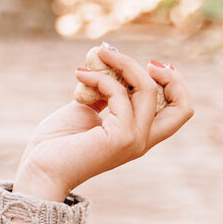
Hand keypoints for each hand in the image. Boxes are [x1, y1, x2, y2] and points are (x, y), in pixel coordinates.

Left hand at [11, 44, 193, 201]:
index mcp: (138, 135)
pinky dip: (100, 78)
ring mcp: (134, 140)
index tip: (152, 65)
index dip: (175, 85)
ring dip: (124, 64)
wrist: (39, 169)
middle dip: (171, 77)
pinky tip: (81, 75)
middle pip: (183, 105)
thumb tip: (111, 66)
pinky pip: (119, 94)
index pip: (178, 111)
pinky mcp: (121, 136)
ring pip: (148, 90)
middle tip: (145, 61)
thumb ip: (105, 93)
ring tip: (100, 54)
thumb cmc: (56, 143)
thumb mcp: (87, 110)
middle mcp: (143, 140)